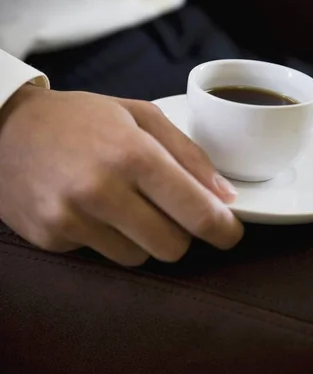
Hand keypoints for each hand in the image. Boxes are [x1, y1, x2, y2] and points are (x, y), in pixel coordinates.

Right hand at [0, 86, 242, 264]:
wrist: (4, 127)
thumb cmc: (79, 118)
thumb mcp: (138, 115)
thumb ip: (188, 154)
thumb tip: (226, 197)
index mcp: (131, 153)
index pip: (195, 211)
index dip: (223, 229)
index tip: (230, 233)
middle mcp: (101, 189)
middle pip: (172, 246)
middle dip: (181, 234)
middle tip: (171, 214)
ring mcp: (71, 218)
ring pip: (139, 258)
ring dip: (143, 238)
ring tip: (123, 205)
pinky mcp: (51, 238)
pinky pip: (102, 256)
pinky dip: (108, 239)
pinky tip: (90, 210)